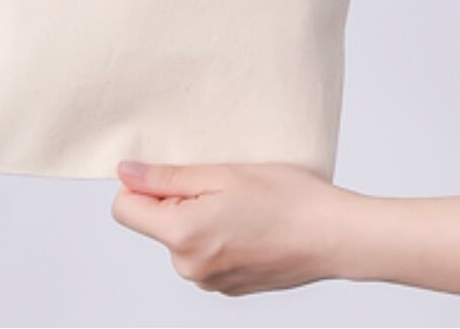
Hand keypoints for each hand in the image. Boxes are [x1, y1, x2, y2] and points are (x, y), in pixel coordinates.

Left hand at [110, 159, 358, 295]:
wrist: (334, 236)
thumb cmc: (288, 199)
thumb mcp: (223, 174)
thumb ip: (167, 177)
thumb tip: (125, 173)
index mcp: (183, 236)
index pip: (125, 210)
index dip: (141, 185)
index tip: (173, 171)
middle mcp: (189, 268)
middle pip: (156, 224)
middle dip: (179, 199)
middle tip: (223, 182)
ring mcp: (210, 282)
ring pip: (184, 238)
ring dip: (202, 216)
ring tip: (243, 201)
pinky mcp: (229, 287)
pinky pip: (207, 254)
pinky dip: (220, 234)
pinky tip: (253, 221)